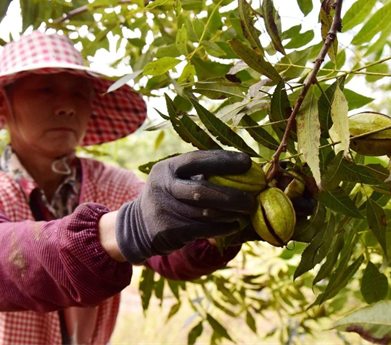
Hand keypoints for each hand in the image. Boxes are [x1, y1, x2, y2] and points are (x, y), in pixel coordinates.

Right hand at [115, 150, 256, 263]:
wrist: (137, 226)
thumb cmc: (169, 197)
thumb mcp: (174, 179)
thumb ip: (199, 173)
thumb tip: (243, 168)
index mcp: (167, 168)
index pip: (197, 159)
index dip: (224, 160)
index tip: (247, 162)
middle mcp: (164, 187)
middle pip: (202, 190)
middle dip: (232, 194)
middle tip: (252, 198)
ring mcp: (165, 210)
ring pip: (205, 213)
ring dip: (230, 213)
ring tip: (247, 211)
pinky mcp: (170, 231)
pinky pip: (204, 229)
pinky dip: (223, 227)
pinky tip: (235, 225)